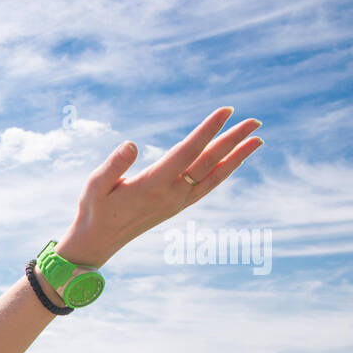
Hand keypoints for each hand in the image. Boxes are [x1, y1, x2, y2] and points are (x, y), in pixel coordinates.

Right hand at [55, 107, 262, 266]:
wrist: (98, 241)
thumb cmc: (94, 209)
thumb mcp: (94, 185)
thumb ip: (113, 165)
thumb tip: (132, 144)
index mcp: (153, 185)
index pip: (188, 152)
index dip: (208, 130)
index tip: (226, 111)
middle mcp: (171, 195)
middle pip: (209, 162)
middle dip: (233, 140)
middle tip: (255, 120)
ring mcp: (177, 202)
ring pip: (214, 176)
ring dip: (237, 156)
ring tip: (257, 139)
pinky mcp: (177, 206)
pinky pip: (208, 186)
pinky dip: (224, 171)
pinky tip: (234, 161)